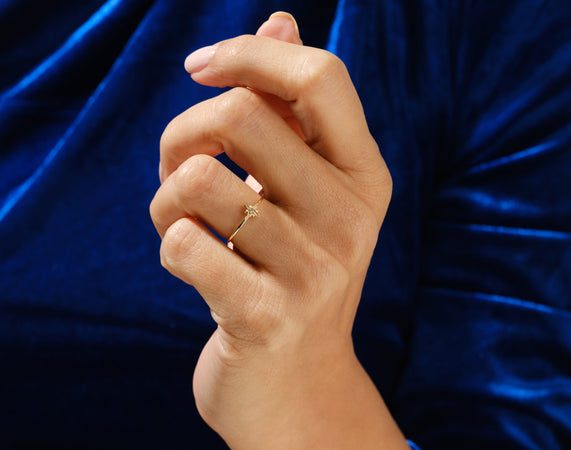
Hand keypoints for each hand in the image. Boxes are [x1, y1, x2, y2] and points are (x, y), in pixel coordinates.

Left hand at [150, 12, 408, 449]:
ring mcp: (313, 271)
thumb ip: (292, 106)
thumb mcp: (306, 188)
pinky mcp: (265, 316)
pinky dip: (167, 243)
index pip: (321, 76)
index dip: (250, 53)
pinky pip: (181, 244)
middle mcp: (349, 218)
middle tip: (179, 166)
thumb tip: (280, 18)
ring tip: (183, 222)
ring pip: (197, 180)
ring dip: (164, 196)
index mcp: (365, 175)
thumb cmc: (292, 268)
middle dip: (182, 131)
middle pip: (241, 116)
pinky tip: (190, 261)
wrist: (297, 380)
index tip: (201, 68)